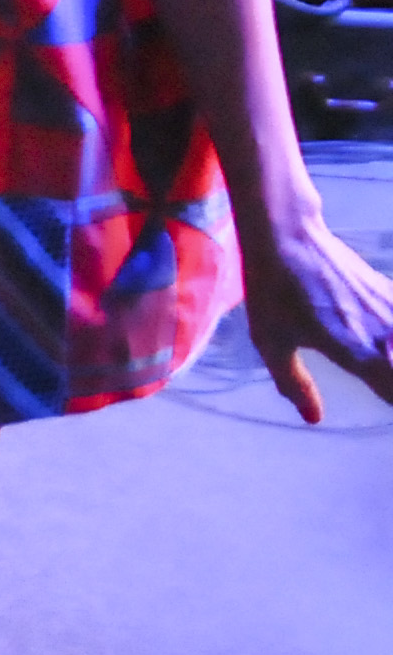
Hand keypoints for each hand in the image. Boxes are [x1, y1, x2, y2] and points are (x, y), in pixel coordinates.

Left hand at [244, 214, 392, 420]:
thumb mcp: (272, 342)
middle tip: (375, 379)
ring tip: (377, 361)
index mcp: (364, 356)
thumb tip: (313, 419)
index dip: (390, 403)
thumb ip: (295, 384)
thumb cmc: (274, 292)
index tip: (378, 400)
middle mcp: (391, 337)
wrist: (289, 236)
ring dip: (392, 357)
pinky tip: (381, 337)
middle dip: (392, 380)